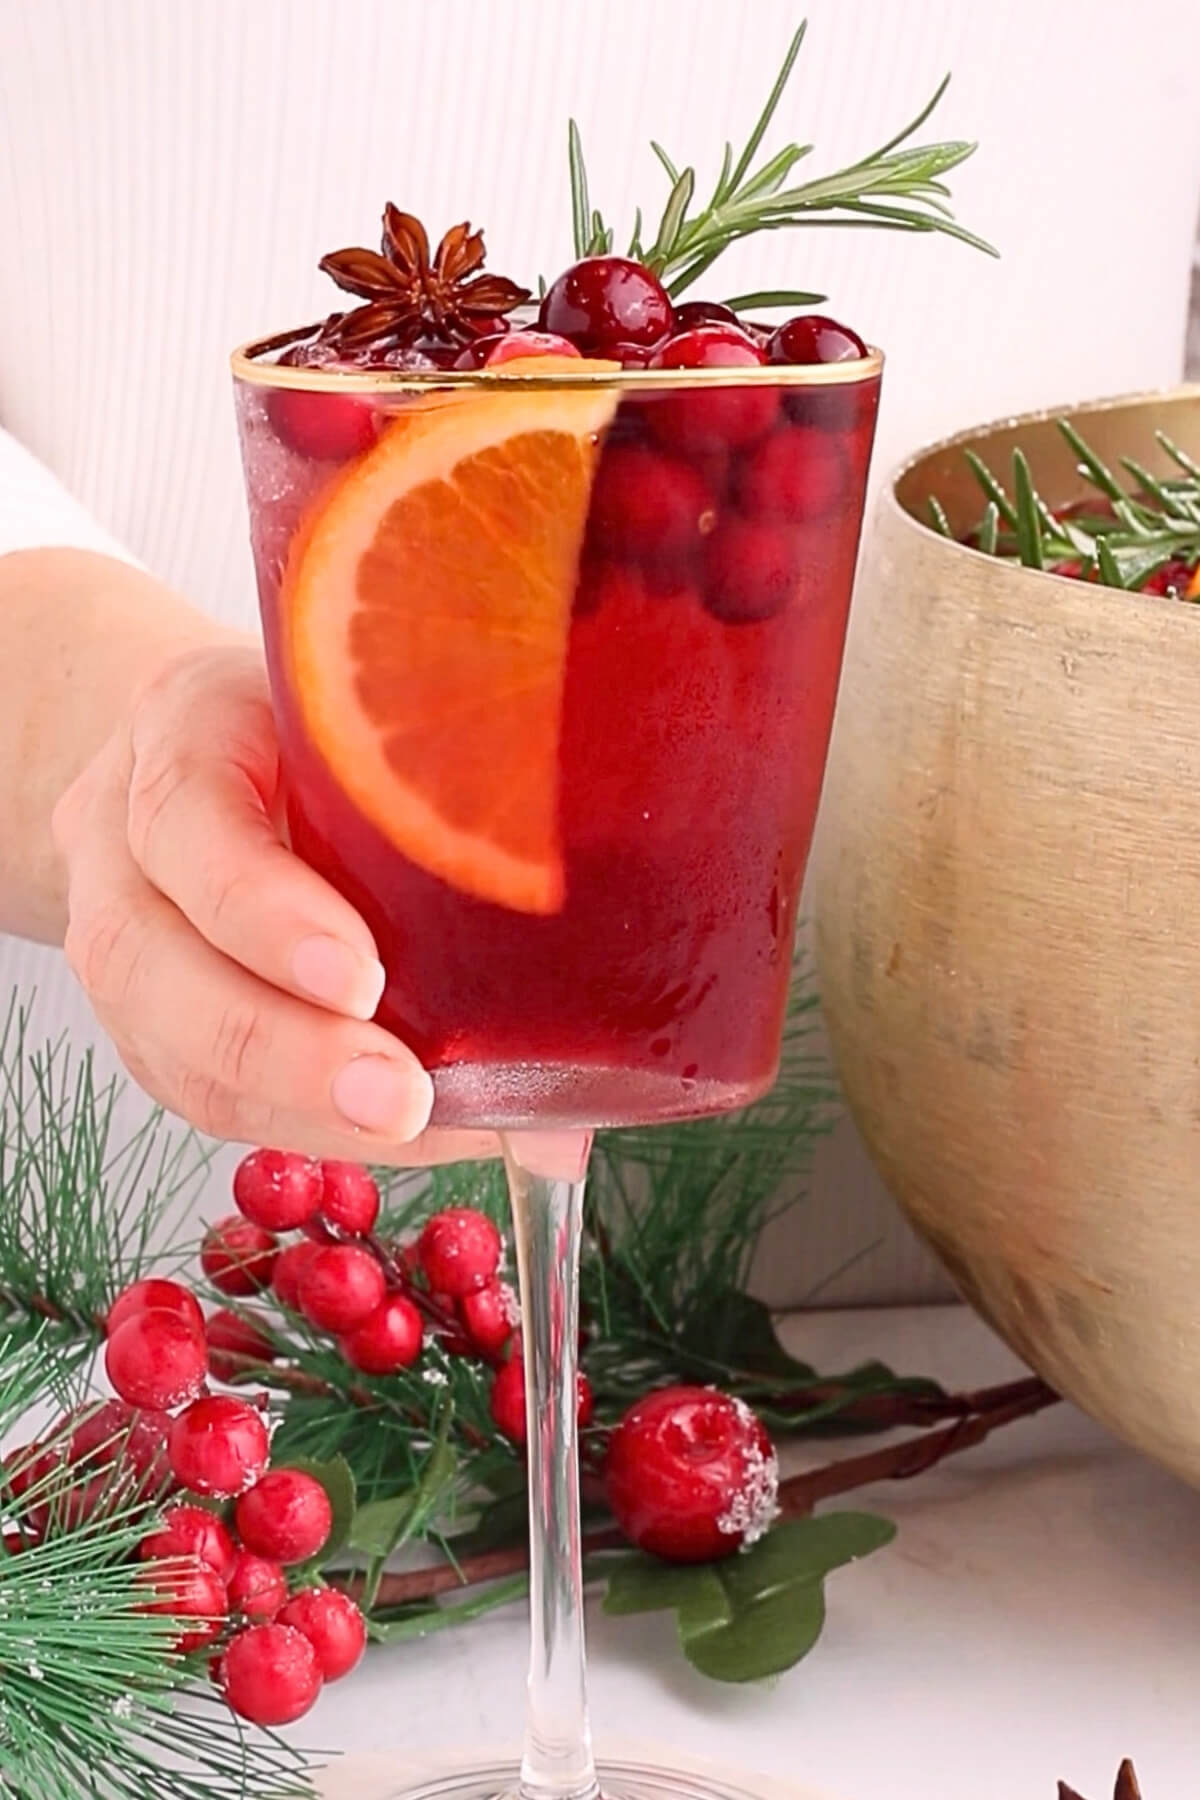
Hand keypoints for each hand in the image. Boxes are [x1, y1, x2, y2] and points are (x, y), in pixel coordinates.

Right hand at [52, 642, 494, 1163]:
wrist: (235, 749)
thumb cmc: (340, 733)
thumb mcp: (395, 722)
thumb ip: (473, 810)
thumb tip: (593, 1017)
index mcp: (183, 724)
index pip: (185, 813)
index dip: (261, 907)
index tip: (360, 977)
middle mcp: (119, 832)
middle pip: (147, 956)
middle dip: (282, 1045)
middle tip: (399, 1096)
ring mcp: (116, 928)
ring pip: (163, 1042)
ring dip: (294, 1103)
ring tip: (408, 1129)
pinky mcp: (142, 1016)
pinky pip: (197, 1089)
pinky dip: (301, 1123)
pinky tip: (393, 1135)